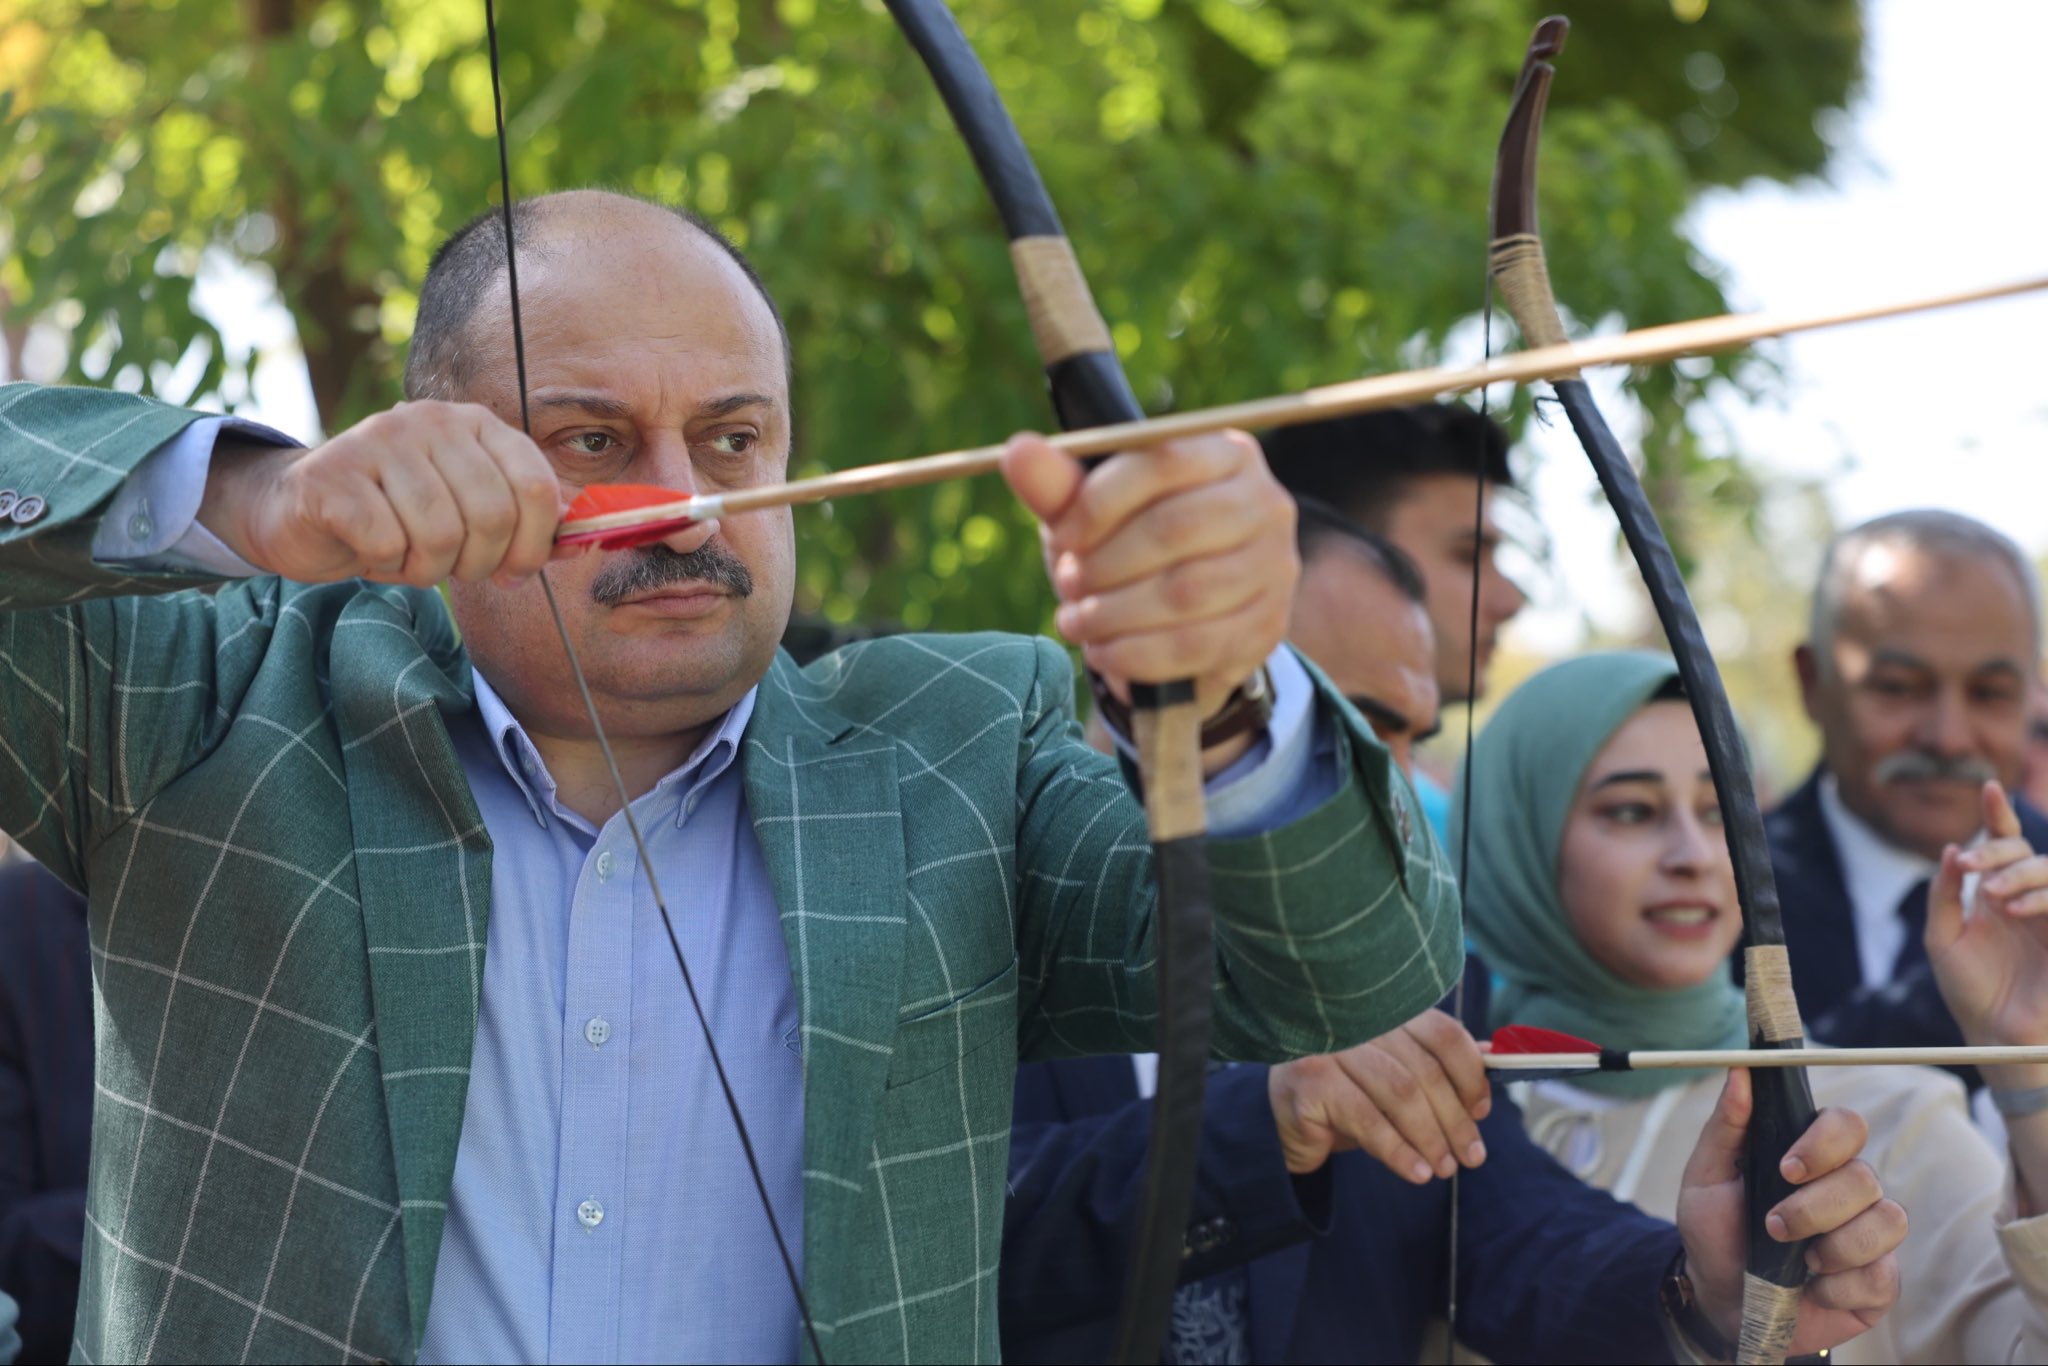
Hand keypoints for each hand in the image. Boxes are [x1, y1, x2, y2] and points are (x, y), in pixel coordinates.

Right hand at [199, 401, 571, 588]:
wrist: (303, 512)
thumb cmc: (399, 517)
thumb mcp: (471, 511)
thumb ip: (526, 518)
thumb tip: (582, 535)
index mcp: (476, 424)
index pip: (536, 487)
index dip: (535, 545)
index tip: (515, 571)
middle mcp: (431, 421)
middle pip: (493, 516)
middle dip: (479, 563)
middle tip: (452, 568)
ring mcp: (378, 441)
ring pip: (440, 535)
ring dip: (429, 568)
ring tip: (409, 556)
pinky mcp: (332, 476)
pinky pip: (387, 543)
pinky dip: (387, 564)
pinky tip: (372, 550)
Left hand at [1001, 429, 1296, 738]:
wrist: (1179, 621)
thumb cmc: (1129, 546)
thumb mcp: (1091, 513)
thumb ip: (1057, 484)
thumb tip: (1019, 450)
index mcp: (1226, 453)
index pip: (1163, 459)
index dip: (1099, 500)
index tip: (1060, 536)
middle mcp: (1266, 503)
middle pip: (1176, 528)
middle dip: (1106, 563)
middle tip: (1067, 584)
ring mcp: (1275, 568)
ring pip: (1186, 592)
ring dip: (1115, 613)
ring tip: (1076, 621)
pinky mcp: (1267, 627)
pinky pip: (1196, 644)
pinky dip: (1136, 653)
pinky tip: (1103, 652)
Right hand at [1266, 1009, 1491, 1182]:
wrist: (1281, 1122)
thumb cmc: (1346, 1098)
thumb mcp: (1397, 1079)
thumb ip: (1439, 1065)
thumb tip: (1494, 1056)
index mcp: (1383, 1012)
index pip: (1442, 1033)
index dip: (1469, 1074)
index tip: (1481, 1111)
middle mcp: (1356, 1022)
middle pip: (1424, 1070)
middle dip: (1455, 1119)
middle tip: (1471, 1156)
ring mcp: (1329, 1047)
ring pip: (1400, 1093)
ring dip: (1430, 1137)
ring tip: (1444, 1169)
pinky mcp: (1309, 1081)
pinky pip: (1366, 1120)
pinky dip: (1398, 1151)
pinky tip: (1417, 1172)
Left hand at [1676, 1071, 1903, 1355]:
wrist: (1720, 1301)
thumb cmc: (1716, 1233)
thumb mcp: (1706, 1177)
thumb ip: (1726, 1124)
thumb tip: (1740, 1070)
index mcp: (1811, 1156)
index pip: (1847, 1124)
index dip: (1825, 1142)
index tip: (1787, 1169)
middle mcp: (1849, 1189)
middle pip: (1864, 1175)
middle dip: (1815, 1206)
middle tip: (1773, 1226)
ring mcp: (1870, 1234)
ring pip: (1887, 1220)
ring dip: (1833, 1246)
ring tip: (1796, 1262)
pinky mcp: (1880, 1280)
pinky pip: (1883, 1274)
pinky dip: (1839, 1286)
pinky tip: (1812, 1290)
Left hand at [1927, 781, 2047, 1057]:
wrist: (1993, 1034)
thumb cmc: (1970, 990)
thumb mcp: (1942, 938)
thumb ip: (1944, 894)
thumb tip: (1950, 850)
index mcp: (1995, 894)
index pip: (2002, 844)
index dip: (1997, 814)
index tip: (1989, 787)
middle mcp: (2026, 898)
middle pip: (2023, 851)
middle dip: (1995, 851)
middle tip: (1971, 867)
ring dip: (2020, 872)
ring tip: (1993, 896)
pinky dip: (2040, 896)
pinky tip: (2014, 908)